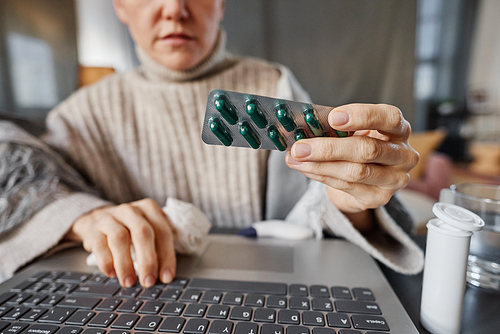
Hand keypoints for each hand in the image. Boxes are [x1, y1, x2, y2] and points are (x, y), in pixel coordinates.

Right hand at [65, 198, 176, 286]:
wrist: (96, 219)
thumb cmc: (129, 228)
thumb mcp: (147, 229)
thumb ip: (158, 246)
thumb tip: (165, 274)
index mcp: (149, 209)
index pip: (162, 232)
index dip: (166, 256)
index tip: (166, 277)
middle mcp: (130, 211)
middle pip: (142, 233)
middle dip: (147, 260)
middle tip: (148, 281)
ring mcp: (110, 219)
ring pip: (119, 239)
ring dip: (125, 264)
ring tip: (129, 282)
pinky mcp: (93, 231)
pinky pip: (99, 246)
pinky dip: (106, 262)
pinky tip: (112, 274)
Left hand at [286, 103, 417, 214]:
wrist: (365, 180)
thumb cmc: (358, 145)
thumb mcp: (353, 131)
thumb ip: (337, 127)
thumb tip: (305, 127)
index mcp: (399, 129)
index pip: (389, 118)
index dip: (362, 116)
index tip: (333, 117)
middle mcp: (404, 155)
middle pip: (367, 149)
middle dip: (328, 147)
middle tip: (300, 147)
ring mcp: (394, 179)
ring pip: (355, 171)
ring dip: (319, 165)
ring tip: (296, 158)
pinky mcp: (379, 198)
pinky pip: (346, 186)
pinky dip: (321, 176)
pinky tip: (304, 168)